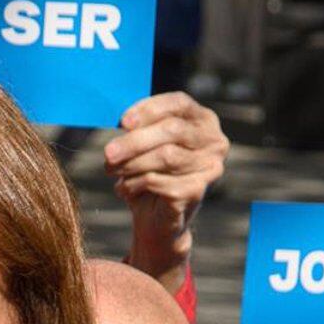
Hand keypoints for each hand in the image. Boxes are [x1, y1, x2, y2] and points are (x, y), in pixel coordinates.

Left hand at [105, 93, 227, 293]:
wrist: (157, 219)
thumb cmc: (151, 173)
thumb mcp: (146, 144)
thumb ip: (140, 126)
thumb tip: (124, 121)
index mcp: (203, 120)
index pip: (179, 103)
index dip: (150, 109)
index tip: (123, 121)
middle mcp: (215, 141)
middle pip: (173, 130)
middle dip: (135, 141)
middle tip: (108, 153)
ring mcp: (210, 167)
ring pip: (166, 156)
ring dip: (132, 163)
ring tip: (111, 170)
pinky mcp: (197, 190)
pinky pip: (159, 180)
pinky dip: (135, 184)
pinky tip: (125, 189)